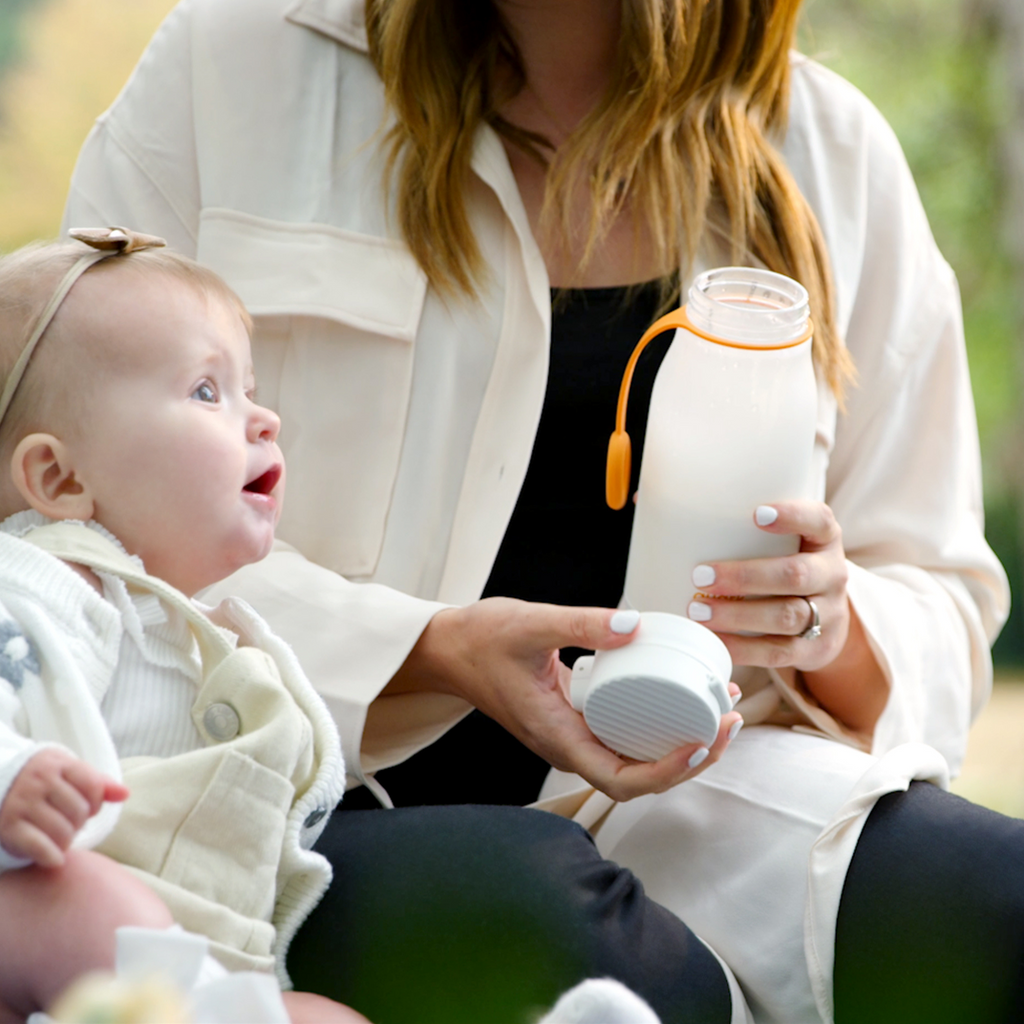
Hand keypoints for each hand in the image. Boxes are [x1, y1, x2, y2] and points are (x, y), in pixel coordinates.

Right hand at [0, 749, 128, 867]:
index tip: (88, 808)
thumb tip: (125, 794)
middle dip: (79, 822)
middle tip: (68, 823)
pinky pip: (39, 847)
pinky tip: (55, 859)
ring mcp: (21, 803)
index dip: (96, 803)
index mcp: (57, 764)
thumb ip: (97, 783)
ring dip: (66, 840)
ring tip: (60, 836)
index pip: (93, 785)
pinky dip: (51, 856)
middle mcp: (38, 781)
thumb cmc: (42, 782)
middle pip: (79, 811)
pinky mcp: (8, 826)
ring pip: (62, 831)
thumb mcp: (68, 773)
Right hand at [391, 599, 742, 801]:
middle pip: (641, 777)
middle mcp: (569, 746)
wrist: (448, 649)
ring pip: (637, 759)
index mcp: (556, 738)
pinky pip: (626, 735)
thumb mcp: (529, 624)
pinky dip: (660, 724)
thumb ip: (580, 624)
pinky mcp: (577, 719)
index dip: (668, 771)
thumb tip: (635, 626)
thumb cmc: (479, 641)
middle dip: (692, 759)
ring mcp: (574, 735)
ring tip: (721, 712)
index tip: (701, 742)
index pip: (621, 780)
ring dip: (683, 744)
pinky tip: (683, 698)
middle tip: (729, 722)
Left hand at [686, 500, 886, 731]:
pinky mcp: (815, 649)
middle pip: (795, 575)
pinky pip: (778, 652)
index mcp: (823, 538)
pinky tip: (715, 640)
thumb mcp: (776, 540)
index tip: (757, 513)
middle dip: (746, 576)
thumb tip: (644, 500)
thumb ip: (728, 520)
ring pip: (787, 616)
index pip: (818, 519)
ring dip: (740, 614)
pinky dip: (743, 648)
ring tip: (700, 611)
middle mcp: (832, 574)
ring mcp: (827, 614)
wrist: (827, 618)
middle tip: (701, 576)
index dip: (792, 516)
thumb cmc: (783, 564)